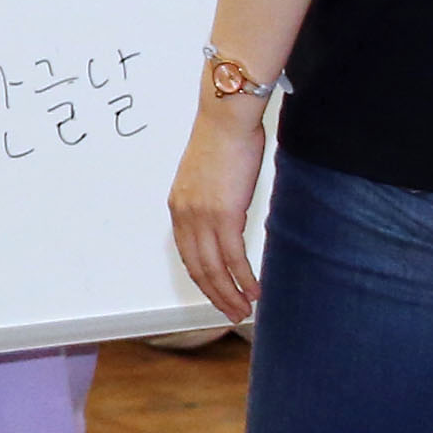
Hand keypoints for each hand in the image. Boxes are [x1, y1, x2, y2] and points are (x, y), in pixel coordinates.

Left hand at [170, 94, 265, 322]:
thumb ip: (213, 200)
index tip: (216, 294)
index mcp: (179, 207)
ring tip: (243, 310)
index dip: (203, 278)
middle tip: (230, 313)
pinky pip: (232, 257)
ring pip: (213, 268)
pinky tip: (253, 291)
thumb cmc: (225, 141)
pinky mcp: (223, 214)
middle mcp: (185, 215)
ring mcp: (202, 217)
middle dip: (214, 294)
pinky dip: (242, 278)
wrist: (226, 119)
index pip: (188, 254)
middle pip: (197, 267)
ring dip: (229, 293)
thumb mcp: (211, 176)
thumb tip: (228, 214)